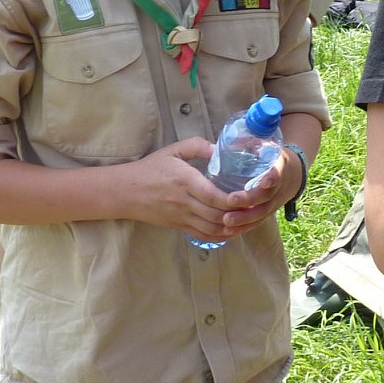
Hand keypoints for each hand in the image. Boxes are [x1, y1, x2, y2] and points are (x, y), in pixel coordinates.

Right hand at [111, 138, 238, 238]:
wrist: (126, 192)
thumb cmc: (151, 168)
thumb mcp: (172, 150)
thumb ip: (196, 145)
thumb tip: (218, 148)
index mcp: (184, 181)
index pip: (212, 196)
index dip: (232, 200)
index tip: (247, 196)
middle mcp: (184, 202)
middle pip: (217, 214)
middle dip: (239, 214)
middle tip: (257, 208)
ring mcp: (182, 217)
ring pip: (212, 228)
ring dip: (234, 227)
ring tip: (250, 220)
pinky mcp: (179, 226)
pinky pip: (203, 236)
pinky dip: (221, 236)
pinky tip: (233, 230)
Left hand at [217, 147, 294, 234]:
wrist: (293, 174)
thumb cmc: (272, 156)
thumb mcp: (267, 145)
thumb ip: (249, 142)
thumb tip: (225, 142)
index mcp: (280, 168)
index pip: (278, 174)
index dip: (273, 178)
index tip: (266, 180)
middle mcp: (278, 188)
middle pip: (266, 198)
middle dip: (249, 201)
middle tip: (231, 201)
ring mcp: (274, 203)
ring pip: (261, 214)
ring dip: (244, 219)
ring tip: (226, 221)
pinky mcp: (267, 213)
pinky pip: (256, 223)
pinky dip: (243, 228)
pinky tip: (228, 232)